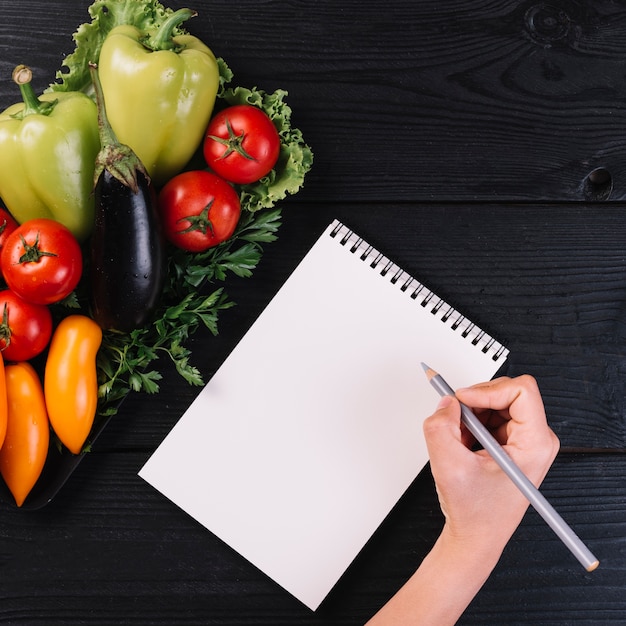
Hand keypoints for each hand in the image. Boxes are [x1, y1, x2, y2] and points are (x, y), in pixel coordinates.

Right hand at [424, 375, 559, 552]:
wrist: (475, 536)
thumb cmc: (476, 513)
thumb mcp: (449, 467)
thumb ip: (440, 427)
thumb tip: (446, 402)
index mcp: (535, 445)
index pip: (520, 390)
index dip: (487, 390)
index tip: (462, 400)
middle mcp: (535, 439)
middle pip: (505, 392)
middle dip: (474, 404)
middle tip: (455, 423)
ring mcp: (523, 439)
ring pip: (493, 401)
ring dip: (469, 415)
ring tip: (460, 441)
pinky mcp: (510, 440)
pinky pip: (487, 413)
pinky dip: (469, 424)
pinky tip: (464, 446)